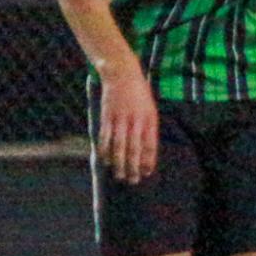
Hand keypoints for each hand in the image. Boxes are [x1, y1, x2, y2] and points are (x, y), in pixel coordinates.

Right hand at [96, 63, 158, 184]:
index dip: (148, 160)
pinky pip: (105, 136)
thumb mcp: (150, 109)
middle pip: (135, 148)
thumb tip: (147, 151)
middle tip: (132, 180)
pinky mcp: (107, 116)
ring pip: (119, 145)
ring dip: (119, 163)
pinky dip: (105, 150)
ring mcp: (120, 118)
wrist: (123, 74)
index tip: (146, 173)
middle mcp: (136, 120)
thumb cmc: (139, 94)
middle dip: (134, 166)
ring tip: (119, 175)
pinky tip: (105, 160)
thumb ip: (149, 128)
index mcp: (150, 119)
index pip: (150, 144)